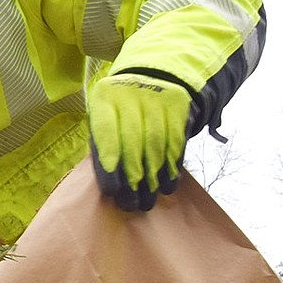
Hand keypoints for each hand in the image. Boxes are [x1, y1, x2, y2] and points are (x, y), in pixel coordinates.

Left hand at [88, 72, 192, 210]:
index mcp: (104, 96)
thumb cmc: (118, 111)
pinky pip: (176, 141)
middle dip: (132, 176)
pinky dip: (172, 166)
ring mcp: (157, 95)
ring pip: (156, 144)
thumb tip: (112, 187)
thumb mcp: (104, 120)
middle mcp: (130, 92)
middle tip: (131, 204)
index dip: (109, 160)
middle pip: (133, 140)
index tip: (112, 189)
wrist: (149, 78)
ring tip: (148, 200)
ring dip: (153, 177)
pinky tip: (167, 186)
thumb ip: (104, 146)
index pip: (105, 130)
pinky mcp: (179, 103)